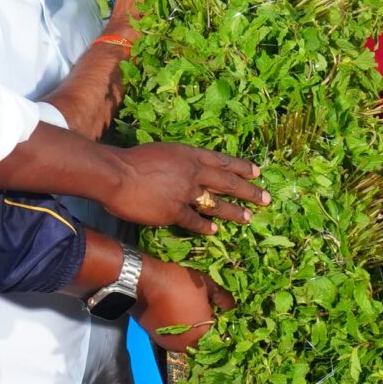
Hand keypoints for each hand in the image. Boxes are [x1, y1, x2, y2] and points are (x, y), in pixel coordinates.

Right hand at [107, 142, 265, 233]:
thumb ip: (178, 161)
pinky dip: (206, 227)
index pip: (223, 161)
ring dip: (235, 212)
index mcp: (190, 154)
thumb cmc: (133, 160)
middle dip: (249, 191)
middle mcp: (193, 172)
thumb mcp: (163, 151)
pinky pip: (195, 221)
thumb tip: (187, 169)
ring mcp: (186, 193)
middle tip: (266, 198)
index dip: (241, 167)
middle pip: (228, 183)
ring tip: (249, 218)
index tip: (257, 172)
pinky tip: (216, 231)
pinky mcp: (175, 211)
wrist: (116, 174)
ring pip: (217, 204)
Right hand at [136, 259, 232, 350]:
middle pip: (205, 341)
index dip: (223, 326)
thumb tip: (231, 308)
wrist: (141, 283)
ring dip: (193, 331)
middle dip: (209, 329)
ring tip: (192, 312)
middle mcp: (187, 346)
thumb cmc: (177, 283)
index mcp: (202, 335)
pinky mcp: (159, 340)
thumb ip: (223, 299)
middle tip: (207, 311)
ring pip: (189, 341)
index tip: (221, 314)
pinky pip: (176, 338)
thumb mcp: (206, 284)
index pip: (221, 338)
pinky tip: (179, 315)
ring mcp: (171, 345)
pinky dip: (180, 330)